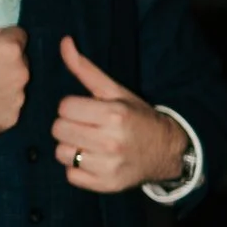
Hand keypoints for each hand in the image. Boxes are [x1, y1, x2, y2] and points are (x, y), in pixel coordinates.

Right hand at [0, 0, 29, 138]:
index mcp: (9, 49)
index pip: (16, 35)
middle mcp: (21, 71)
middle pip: (18, 58)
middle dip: (2, 58)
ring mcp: (18, 96)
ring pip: (16, 82)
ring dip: (2, 80)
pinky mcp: (13, 116)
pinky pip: (11, 104)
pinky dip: (0, 102)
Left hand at [54, 33, 186, 195]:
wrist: (166, 151)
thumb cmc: (137, 117)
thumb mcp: (115, 91)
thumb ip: (86, 69)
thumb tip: (64, 42)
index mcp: (114, 114)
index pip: (64, 107)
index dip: (72, 107)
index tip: (86, 110)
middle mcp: (111, 141)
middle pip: (59, 130)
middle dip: (69, 125)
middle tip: (86, 126)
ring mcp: (108, 165)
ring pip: (62, 153)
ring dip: (71, 147)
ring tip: (89, 144)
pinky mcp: (106, 185)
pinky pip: (71, 175)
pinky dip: (78, 169)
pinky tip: (92, 160)